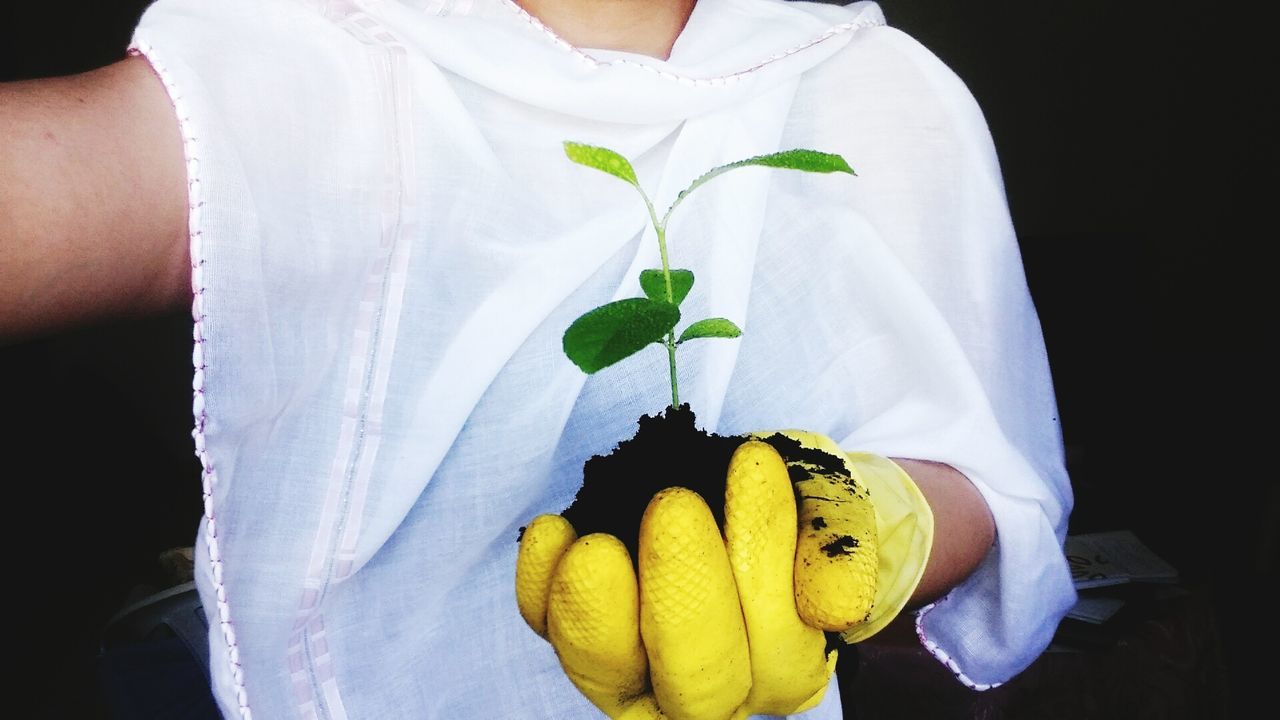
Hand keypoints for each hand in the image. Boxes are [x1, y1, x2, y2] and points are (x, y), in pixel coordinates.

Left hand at [515, 430, 932, 718]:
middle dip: (684, 594)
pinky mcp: (579, 633)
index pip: (772, 647)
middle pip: (693, 682)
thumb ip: (843, 552)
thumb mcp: (839, 516)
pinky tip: (552, 532)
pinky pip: (547, 627)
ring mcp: (635, 670)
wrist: (754, 500)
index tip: (753, 465)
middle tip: (676, 503)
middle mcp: (710, 689)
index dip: (761, 561)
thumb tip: (832, 609)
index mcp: (785, 667)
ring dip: (598, 610)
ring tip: (598, 543)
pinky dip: (541, 585)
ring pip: (609, 670)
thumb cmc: (800, 513)